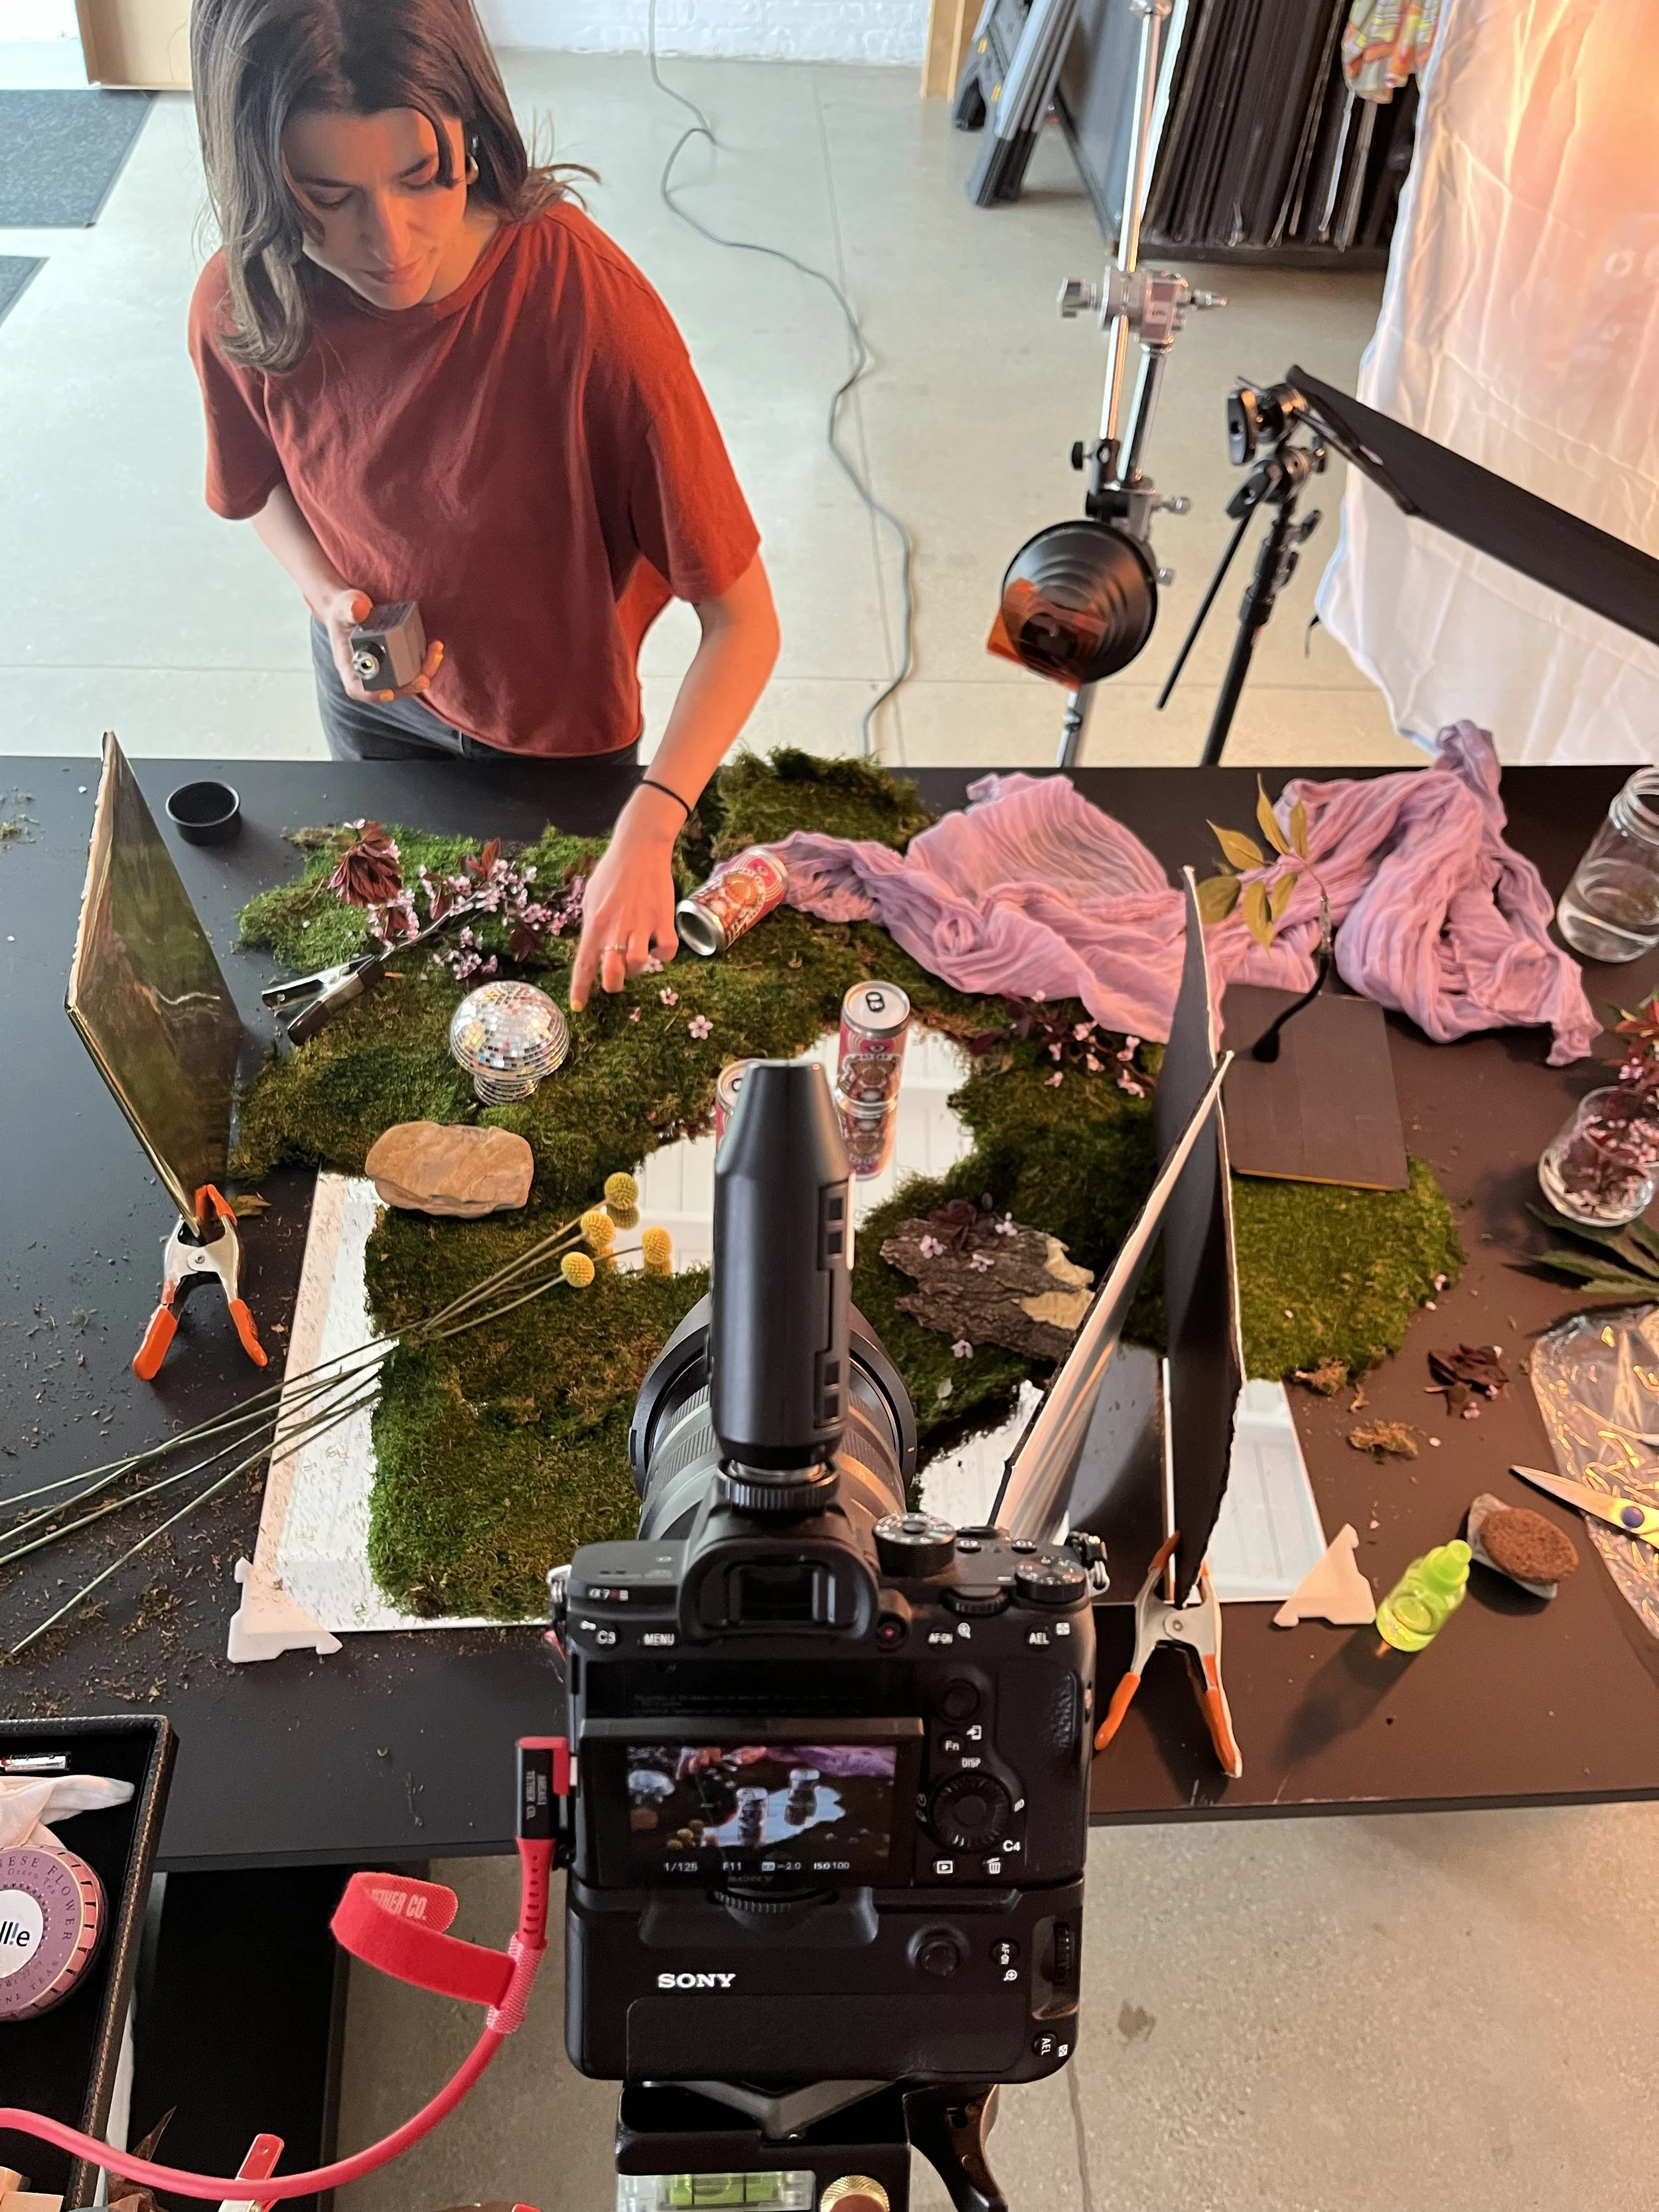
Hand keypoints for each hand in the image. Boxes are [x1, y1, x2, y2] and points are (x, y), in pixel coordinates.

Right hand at [322, 586, 444, 704]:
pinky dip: (426, 661)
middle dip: (409, 685)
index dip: (374, 694)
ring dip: (424, 671)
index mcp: (350, 666)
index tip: (388, 693)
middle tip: (424, 678)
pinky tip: (435, 647)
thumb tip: (359, 608)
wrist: (352, 608)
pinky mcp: (398, 660)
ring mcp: (385, 668)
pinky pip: (414, 667)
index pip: (358, 688)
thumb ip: (349, 609)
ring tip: (436, 652)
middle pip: (390, 688)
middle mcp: (369, 672)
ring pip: (407, 680)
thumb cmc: (344, 611)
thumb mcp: (344, 607)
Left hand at [569, 789, 685, 1010]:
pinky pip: (667, 950)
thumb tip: (592, 947)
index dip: (580, 989)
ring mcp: (642, 925)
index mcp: (594, 924)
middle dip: (613, 983)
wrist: (640, 848)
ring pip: (638, 965)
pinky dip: (663, 954)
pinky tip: (659, 945)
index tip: (578, 1007)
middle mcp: (616, 928)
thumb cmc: (612, 871)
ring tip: (637, 956)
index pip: (583, 964)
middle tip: (615, 978)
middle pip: (612, 974)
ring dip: (636, 968)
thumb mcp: (590, 897)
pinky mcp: (664, 919)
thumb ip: (591, 925)